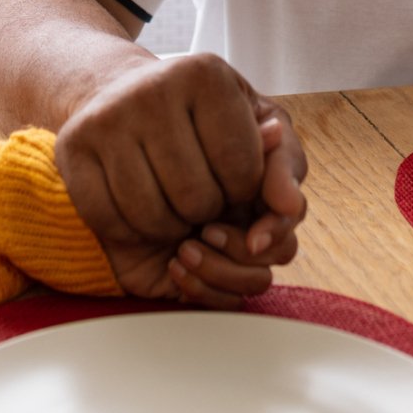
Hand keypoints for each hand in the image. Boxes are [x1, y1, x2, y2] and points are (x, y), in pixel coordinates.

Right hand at [61, 58, 308, 306]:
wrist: (122, 92)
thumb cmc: (201, 117)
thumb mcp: (253, 125)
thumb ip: (285, 166)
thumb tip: (291, 209)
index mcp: (205, 73)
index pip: (243, 169)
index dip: (243, 189)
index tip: (230, 175)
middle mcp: (152, 88)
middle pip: (198, 197)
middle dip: (207, 210)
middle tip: (200, 193)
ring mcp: (107, 117)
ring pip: (153, 215)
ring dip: (170, 226)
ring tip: (173, 203)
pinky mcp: (72, 147)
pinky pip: (109, 220)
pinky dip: (130, 230)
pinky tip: (139, 206)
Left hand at [162, 108, 307, 307]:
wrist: (120, 140)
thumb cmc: (168, 120)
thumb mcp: (213, 111)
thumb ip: (249, 134)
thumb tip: (280, 149)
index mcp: (264, 175)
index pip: (292, 205)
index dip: (278, 212)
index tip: (255, 204)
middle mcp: (256, 216)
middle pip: (282, 249)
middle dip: (241, 244)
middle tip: (205, 228)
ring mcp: (232, 249)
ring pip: (258, 280)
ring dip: (221, 268)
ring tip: (183, 250)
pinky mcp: (208, 277)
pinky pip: (227, 301)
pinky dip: (203, 288)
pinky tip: (174, 266)